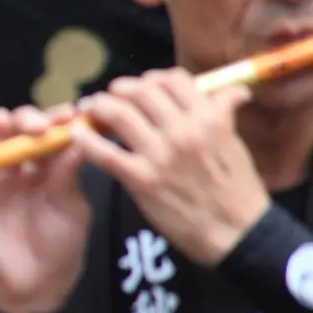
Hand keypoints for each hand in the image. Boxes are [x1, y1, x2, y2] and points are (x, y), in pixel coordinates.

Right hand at [0, 105, 90, 312]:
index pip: (40, 128)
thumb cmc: (60, 244)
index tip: (68, 115)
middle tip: (35, 126)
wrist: (36, 284)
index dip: (52, 117)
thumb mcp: (71, 207)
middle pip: (6, 127)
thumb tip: (78, 138)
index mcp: (39, 162)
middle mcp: (8, 163)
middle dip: (20, 119)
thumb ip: (68, 175)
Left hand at [74, 68, 268, 265]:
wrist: (237, 234)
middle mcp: (184, 131)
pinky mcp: (142, 180)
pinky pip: (103, 153)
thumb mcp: (236, 145)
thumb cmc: (237, 191)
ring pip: (119, 113)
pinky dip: (85, 139)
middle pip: (141, 91)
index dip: (153, 78)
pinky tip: (76, 134)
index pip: (173, 80)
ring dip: (99, 106)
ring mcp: (160, 154)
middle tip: (111, 94)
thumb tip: (231, 91)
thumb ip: (223, 115)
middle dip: (121, 88)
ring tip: (91, 108)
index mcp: (209, 118)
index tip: (143, 85)